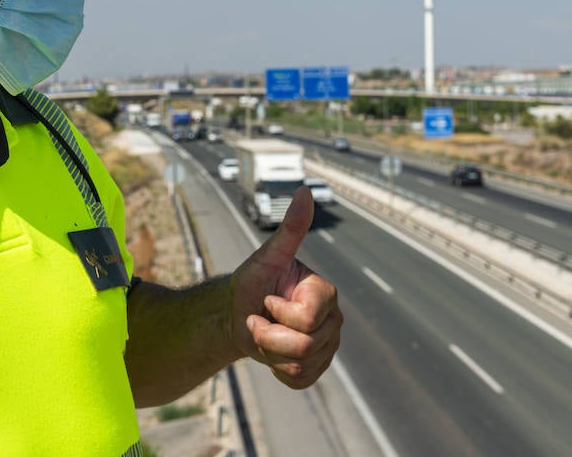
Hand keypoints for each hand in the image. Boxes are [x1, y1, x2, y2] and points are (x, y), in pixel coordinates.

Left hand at [229, 185, 341, 388]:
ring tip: (265, 334)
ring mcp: (328, 346)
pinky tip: (273, 353)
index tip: (266, 300)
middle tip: (259, 319)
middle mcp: (334, 320)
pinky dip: (278, 370)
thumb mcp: (266, 255)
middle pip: (304, 346)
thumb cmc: (251, 281)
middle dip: (269, 335)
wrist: (237, 315)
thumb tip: (304, 191)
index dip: (277, 313)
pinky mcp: (317, 368)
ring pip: (300, 365)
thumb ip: (290, 229)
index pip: (307, 318)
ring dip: (270, 352)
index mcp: (326, 293)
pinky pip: (301, 380)